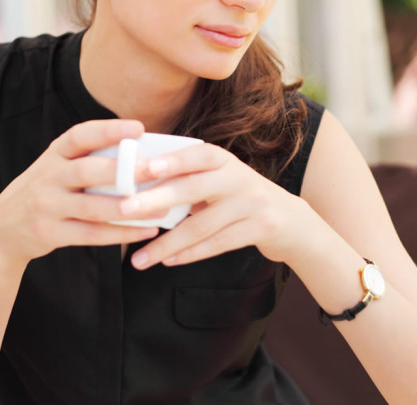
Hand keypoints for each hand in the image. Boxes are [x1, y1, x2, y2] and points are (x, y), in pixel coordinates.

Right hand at [0, 119, 162, 274]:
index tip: (138, 128)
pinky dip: (120, 233)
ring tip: (160, 208)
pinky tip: (144, 231)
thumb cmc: (42, 194)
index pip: (79, 136)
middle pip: (88, 171)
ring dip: (129, 209)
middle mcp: (47, 178)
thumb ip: (85, 161)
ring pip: (92, 207)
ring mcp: (46, 206)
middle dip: (124, 170)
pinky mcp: (49, 233)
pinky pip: (90, 234)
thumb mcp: (53, 170)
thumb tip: (139, 153)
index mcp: (52, 156)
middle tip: (156, 169)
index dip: (108, 130)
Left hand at [118, 143, 323, 269]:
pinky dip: (190, 254)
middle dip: (156, 199)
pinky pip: (218, 244)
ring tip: (138, 259)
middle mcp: (240, 178)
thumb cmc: (240, 198)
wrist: (291, 220)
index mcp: (226, 161)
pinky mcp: (261, 229)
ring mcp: (253, 204)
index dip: (173, 159)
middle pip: (194, 188)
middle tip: (124, 210)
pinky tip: (167, 261)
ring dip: (166, 244)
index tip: (146, 167)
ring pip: (202, 226)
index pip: (198, 154)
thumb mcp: (221, 181)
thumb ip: (191, 180)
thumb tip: (138, 186)